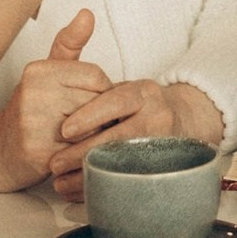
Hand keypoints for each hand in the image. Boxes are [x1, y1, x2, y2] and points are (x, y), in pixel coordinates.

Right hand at [0, 8, 112, 194]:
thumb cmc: (30, 110)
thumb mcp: (47, 73)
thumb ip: (69, 43)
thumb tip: (87, 13)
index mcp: (38, 71)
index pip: (96, 76)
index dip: (101, 92)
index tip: (89, 100)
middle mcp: (34, 94)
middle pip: (96, 102)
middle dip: (97, 115)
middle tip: (81, 122)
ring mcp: (34, 124)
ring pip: (92, 127)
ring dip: (91, 135)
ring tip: (74, 136)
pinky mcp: (39, 152)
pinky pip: (81, 150)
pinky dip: (82, 154)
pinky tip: (67, 151)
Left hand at [48, 80, 225, 198]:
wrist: (182, 121)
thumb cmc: (139, 106)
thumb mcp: (123, 87)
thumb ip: (95, 82)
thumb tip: (73, 45)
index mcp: (145, 92)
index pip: (116, 101)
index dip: (89, 116)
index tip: (64, 130)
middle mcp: (158, 116)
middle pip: (118, 137)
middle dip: (82, 152)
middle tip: (54, 163)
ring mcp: (163, 144)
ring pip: (122, 163)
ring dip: (87, 176)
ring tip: (59, 182)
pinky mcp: (162, 167)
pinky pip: (126, 182)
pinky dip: (98, 189)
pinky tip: (76, 192)